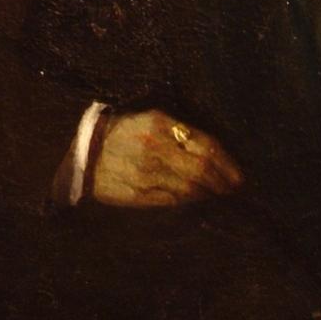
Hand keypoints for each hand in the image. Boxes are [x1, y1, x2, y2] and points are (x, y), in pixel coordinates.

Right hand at [91, 110, 241, 207]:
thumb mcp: (147, 119)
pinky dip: (188, 200)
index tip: (237, 173)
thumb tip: (212, 152)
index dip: (226, 162)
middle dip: (223, 181)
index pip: (205, 145)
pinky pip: (173, 200)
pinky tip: (194, 198)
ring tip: (217, 193)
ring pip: (190, 188)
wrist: (82, 154)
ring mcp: (146, 174)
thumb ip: (178, 131)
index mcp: (159, 124)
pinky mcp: (138, 194)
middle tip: (234, 187)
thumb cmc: (120, 132)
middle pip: (202, 169)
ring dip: (208, 193)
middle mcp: (154, 149)